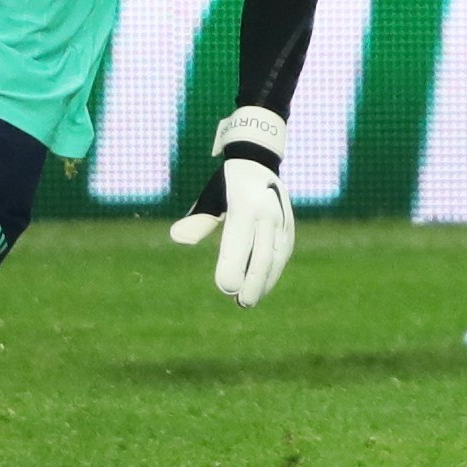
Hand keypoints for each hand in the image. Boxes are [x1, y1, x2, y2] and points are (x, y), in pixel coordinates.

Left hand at [170, 108, 294, 307]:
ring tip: (247, 301)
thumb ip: (198, 220)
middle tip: (240, 303)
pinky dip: (272, 274)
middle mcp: (267, 212)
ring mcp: (282, 220)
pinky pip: (282, 255)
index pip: (238, 240)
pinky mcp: (290, 228)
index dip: (232, 266)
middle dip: (251, 282)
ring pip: (275, 258)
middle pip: (261, 254)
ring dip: (263, 283)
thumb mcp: (210, 197)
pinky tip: (261, 288)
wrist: (258, 163)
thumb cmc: (226, 185)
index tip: (224, 288)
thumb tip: (176, 237)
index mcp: (244, 203)